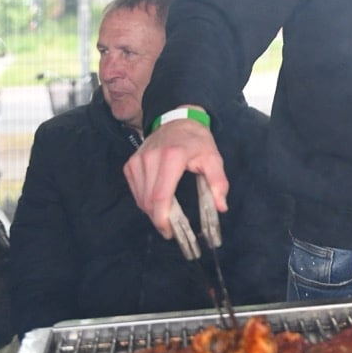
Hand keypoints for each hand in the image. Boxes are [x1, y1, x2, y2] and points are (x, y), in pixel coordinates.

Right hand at [123, 115, 227, 239]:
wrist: (177, 120)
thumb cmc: (197, 141)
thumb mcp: (213, 158)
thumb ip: (218, 182)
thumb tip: (221, 207)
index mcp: (172, 156)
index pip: (160, 195)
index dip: (162, 218)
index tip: (170, 232)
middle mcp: (151, 158)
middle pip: (148, 201)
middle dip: (158, 219)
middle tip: (171, 229)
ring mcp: (138, 160)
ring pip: (140, 198)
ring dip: (151, 212)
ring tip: (166, 216)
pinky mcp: (131, 164)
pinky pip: (135, 191)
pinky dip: (144, 201)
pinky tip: (157, 202)